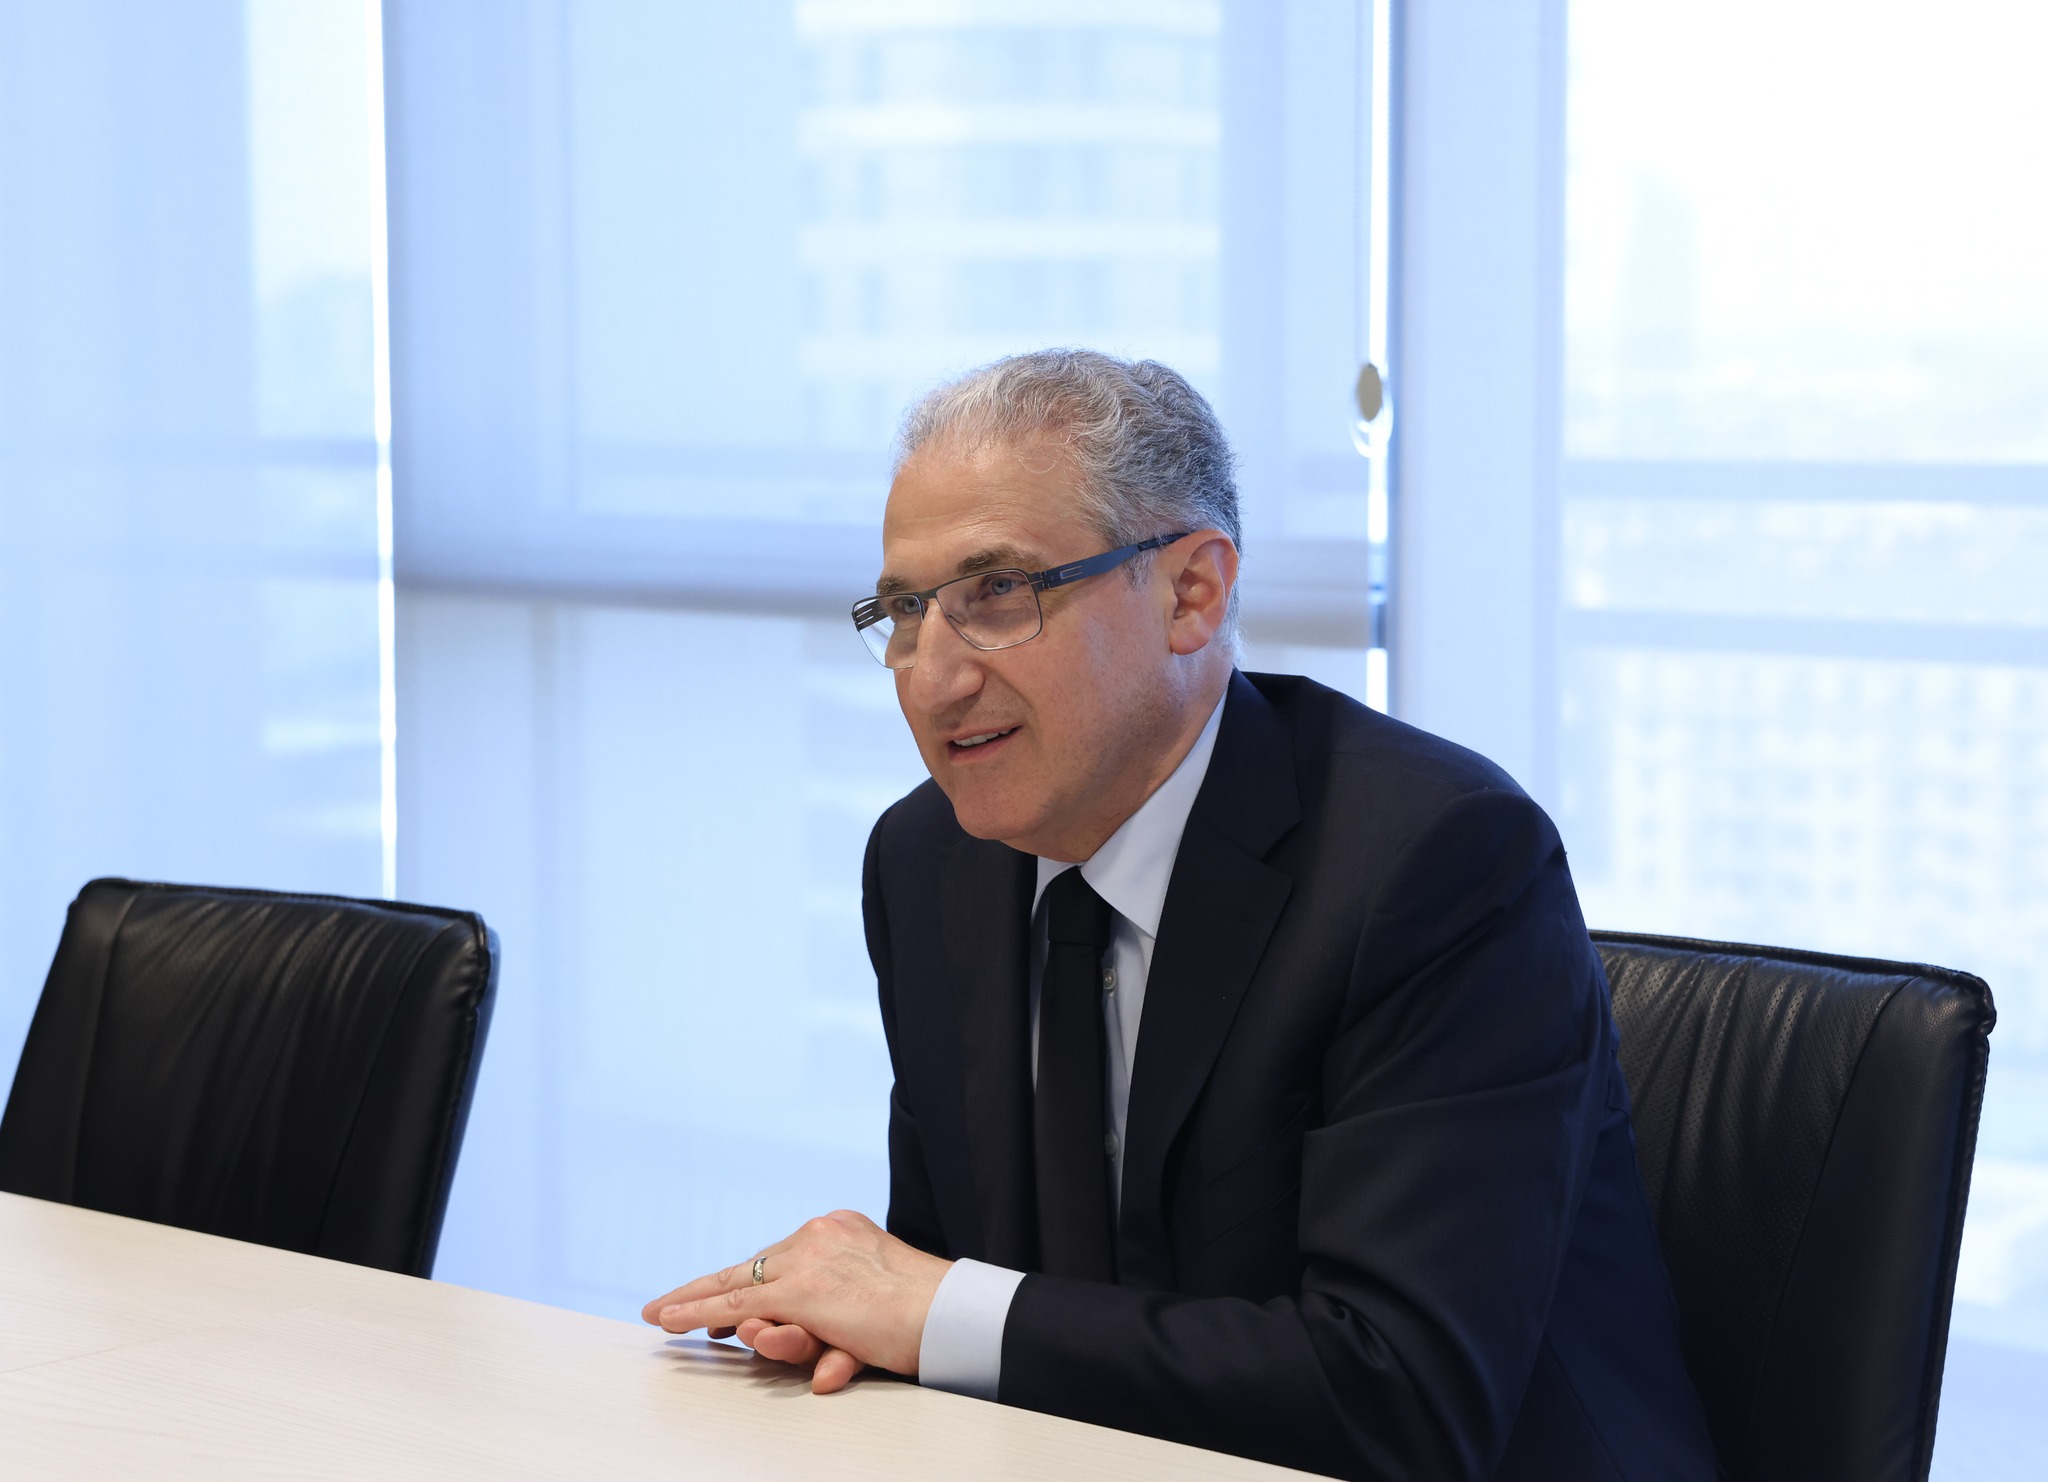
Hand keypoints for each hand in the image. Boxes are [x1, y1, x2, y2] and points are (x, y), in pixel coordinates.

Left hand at [640, 1210, 951, 1392]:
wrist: (950, 1314)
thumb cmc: (921, 1316)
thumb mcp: (869, 1306)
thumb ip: (834, 1320)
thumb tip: (810, 1359)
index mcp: (836, 1231)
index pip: (776, 1259)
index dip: (740, 1280)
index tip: (710, 1297)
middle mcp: (818, 1237)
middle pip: (748, 1267)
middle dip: (703, 1291)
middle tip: (665, 1307)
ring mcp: (809, 1261)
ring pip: (737, 1285)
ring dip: (696, 1305)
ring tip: (665, 1317)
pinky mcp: (804, 1291)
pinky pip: (738, 1302)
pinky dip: (699, 1312)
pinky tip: (676, 1321)